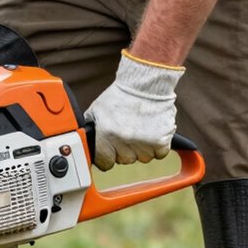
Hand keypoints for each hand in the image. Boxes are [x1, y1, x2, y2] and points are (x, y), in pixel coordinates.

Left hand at [84, 50, 184, 170]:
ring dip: (142, 148)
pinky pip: (159, 154)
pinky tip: (153, 132)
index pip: (105, 163)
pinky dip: (158, 146)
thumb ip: (91, 130)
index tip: (111, 153)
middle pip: (125, 160)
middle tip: (128, 133)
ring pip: (143, 158)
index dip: (107, 158)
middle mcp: (124, 141)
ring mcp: (143, 142)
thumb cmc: (120, 96)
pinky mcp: (161, 140)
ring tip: (141, 129)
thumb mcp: (96, 111)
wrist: (144, 84)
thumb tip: (86, 143)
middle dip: (125, 150)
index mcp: (106, 136)